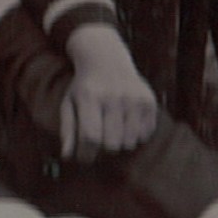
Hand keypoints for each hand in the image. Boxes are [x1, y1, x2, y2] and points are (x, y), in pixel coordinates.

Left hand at [56, 27, 164, 158]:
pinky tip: (126, 122)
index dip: (87, 153)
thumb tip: (68, 156)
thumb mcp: (69, 103)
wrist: (107, 60)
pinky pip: (145, 135)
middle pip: (112, 144)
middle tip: (99, 140)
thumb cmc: (85, 87)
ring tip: (112, 129)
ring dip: (120, 142)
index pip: (91, 137)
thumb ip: (68, 130)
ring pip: (129, 142)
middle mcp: (114, 96)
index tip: (85, 157)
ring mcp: (134, 99)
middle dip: (103, 149)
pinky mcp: (149, 101)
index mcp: (90, 97)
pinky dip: (135, 135)